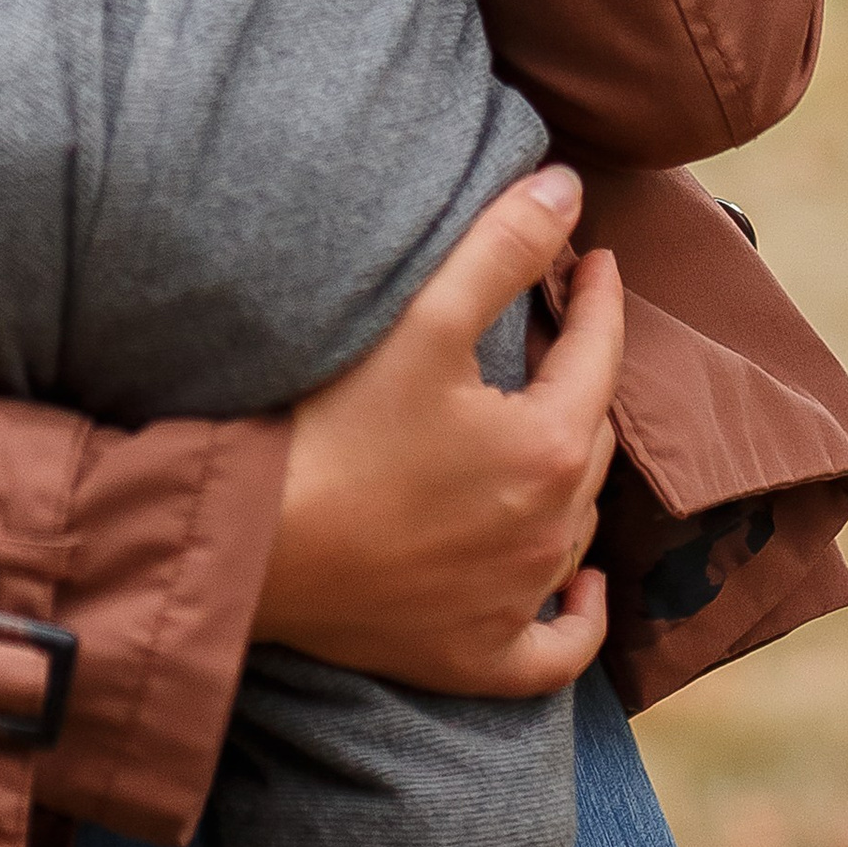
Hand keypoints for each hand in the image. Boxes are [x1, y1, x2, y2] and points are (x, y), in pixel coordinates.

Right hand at [251, 166, 619, 702]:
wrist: (248, 546)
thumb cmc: (329, 428)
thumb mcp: (420, 321)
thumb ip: (501, 250)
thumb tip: (569, 190)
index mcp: (550, 445)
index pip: (599, 354)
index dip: (599, 298)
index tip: (596, 262)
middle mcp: (549, 530)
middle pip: (592, 437)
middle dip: (580, 381)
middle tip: (550, 338)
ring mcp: (514, 600)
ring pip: (576, 526)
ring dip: (573, 476)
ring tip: (547, 431)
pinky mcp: (474, 657)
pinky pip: (556, 647)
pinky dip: (576, 616)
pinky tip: (580, 588)